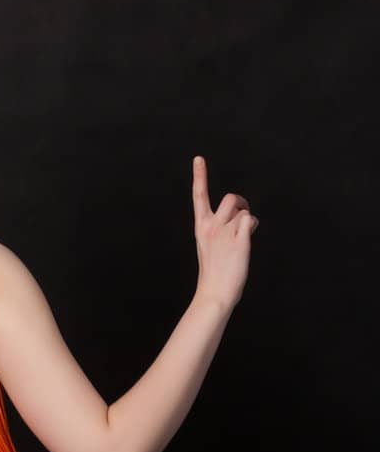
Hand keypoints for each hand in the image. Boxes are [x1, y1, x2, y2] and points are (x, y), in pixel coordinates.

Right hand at [191, 154, 258, 311]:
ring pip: (243, 210)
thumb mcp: (208, 247)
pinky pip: (251, 220)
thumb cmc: (213, 274)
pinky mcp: (239, 238)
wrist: (214, 293)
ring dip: (247, 218)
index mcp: (201, 228)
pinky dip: (252, 227)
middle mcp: (211, 226)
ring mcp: (225, 232)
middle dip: (241, 204)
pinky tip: (247, 240)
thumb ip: (219, 230)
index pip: (199, 196)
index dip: (199, 176)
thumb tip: (240, 219)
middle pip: (230, 198)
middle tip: (244, 215)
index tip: (198, 159)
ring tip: (244, 234)